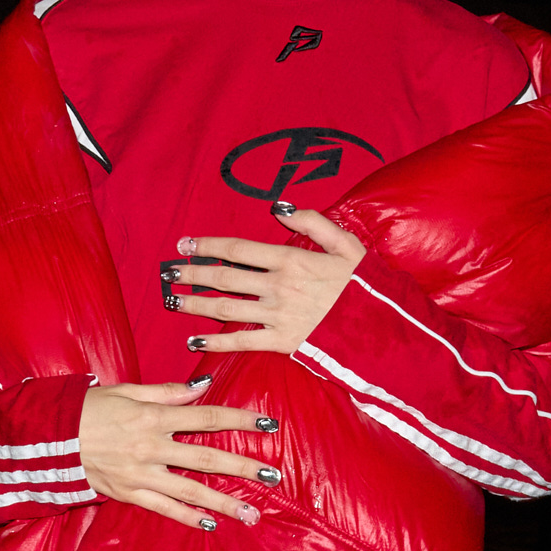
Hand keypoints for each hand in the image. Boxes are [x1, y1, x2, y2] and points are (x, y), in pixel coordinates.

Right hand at [79, 380, 276, 531]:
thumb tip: (203, 386)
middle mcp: (152, 448)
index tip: (268, 425)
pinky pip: (164, 508)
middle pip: (207, 459)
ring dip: (224, 503)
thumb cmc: (89, 409)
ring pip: (191, 491)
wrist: (51, 439)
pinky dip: (188, 517)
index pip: (207, 418)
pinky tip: (211, 524)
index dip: (240, 421)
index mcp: (154, 418)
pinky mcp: (130, 494)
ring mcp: (142, 474)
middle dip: (243, 468)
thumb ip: (168, 392)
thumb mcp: (127, 391)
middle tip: (273, 476)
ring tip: (252, 513)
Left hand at [166, 207, 365, 355]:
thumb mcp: (346, 242)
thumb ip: (313, 221)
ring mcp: (278, 315)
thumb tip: (279, 208)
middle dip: (192, 274)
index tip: (185, 244)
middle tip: (168, 273)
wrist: (382, 324)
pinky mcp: (282, 342)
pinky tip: (195, 340)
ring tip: (174, 300)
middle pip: (225, 278)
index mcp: (291, 259)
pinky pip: (243, 341)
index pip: (238, 250)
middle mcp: (278, 286)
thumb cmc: (364, 283)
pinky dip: (217, 342)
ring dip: (196, 304)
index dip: (207, 246)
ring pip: (227, 308)